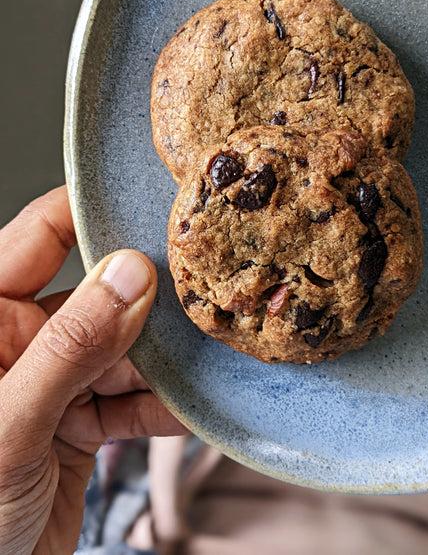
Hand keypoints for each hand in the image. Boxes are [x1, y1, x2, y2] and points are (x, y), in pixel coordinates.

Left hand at [0, 187, 184, 554]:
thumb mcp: (10, 423)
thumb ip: (71, 347)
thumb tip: (130, 275)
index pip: (41, 237)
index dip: (92, 214)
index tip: (150, 203)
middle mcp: (21, 342)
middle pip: (98, 297)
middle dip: (148, 301)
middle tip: (200, 289)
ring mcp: (53, 381)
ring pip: (122, 352)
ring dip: (162, 362)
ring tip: (208, 355)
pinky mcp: (77, 423)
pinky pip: (128, 402)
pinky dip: (160, 407)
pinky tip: (190, 407)